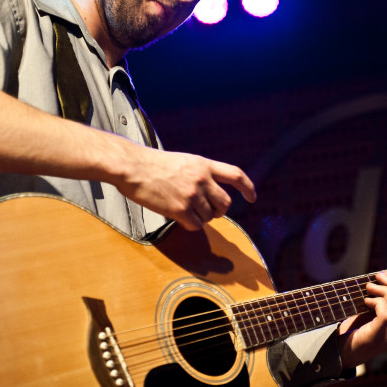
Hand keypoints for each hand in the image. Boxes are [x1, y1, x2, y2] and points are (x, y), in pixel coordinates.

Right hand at [116, 148, 256, 230]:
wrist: (133, 168)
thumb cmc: (153, 164)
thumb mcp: (183, 161)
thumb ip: (199, 173)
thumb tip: (210, 191)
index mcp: (204, 165)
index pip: (236, 174)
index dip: (248, 187)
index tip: (252, 197)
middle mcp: (202, 179)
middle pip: (226, 203)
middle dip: (219, 211)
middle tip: (208, 212)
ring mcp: (192, 195)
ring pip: (210, 217)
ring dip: (201, 218)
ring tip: (185, 211)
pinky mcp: (180, 209)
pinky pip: (196, 225)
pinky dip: (190, 225)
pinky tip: (179, 218)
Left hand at [337, 271, 386, 368]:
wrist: (337, 356)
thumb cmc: (349, 334)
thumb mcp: (365, 317)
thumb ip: (373, 305)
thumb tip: (374, 282)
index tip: (385, 275)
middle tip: (379, 275)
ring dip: (384, 291)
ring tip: (369, 287)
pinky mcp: (377, 338)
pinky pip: (386, 315)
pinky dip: (377, 303)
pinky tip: (366, 301)